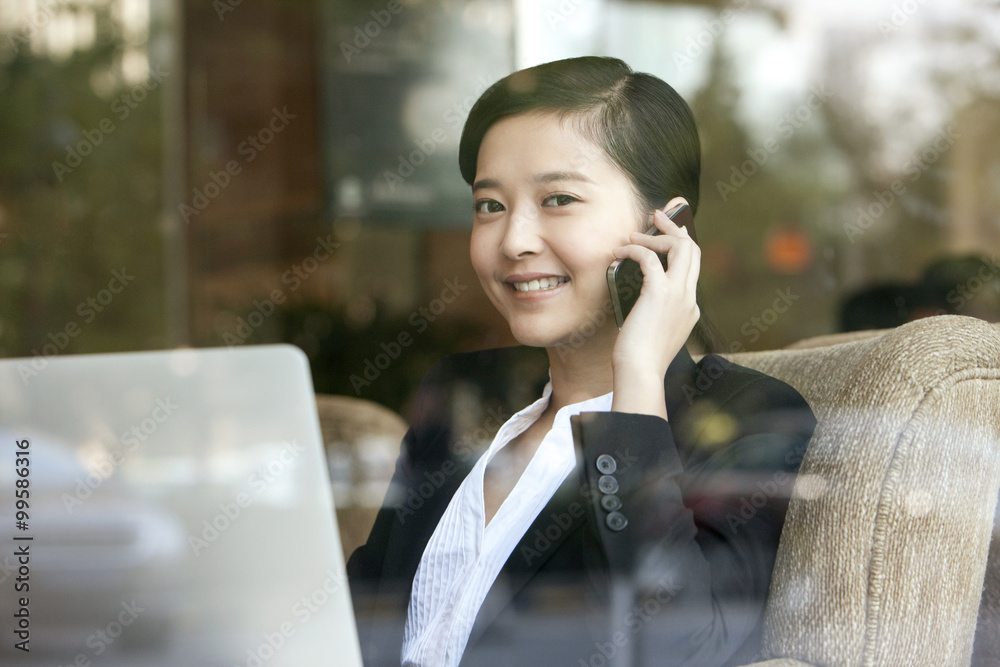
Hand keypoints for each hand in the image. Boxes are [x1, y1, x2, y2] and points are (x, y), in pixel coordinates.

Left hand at [610, 201, 700, 418]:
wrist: (640, 371)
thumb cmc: (640, 358)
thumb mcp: (653, 332)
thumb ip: (654, 314)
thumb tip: (639, 299)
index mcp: (690, 308)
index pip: (693, 267)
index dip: (682, 245)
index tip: (671, 232)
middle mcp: (689, 298)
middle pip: (693, 250)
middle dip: (676, 228)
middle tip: (658, 215)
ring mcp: (678, 294)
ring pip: (680, 247)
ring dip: (655, 236)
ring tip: (633, 236)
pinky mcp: (659, 292)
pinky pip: (649, 257)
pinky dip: (634, 249)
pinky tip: (619, 253)